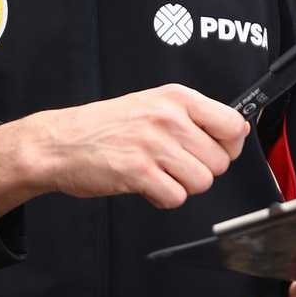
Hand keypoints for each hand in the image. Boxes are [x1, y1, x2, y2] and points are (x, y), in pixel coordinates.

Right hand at [0, 85, 248, 216]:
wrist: (60, 142)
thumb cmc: (104, 126)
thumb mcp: (152, 104)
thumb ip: (193, 116)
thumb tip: (236, 133)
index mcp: (176, 97)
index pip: (233, 124)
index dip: (230, 146)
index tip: (216, 150)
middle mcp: (168, 118)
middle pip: (220, 162)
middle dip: (200, 170)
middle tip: (173, 164)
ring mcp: (153, 145)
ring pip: (201, 182)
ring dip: (182, 185)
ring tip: (158, 173)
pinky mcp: (139, 172)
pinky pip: (176, 198)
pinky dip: (163, 199)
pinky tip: (146, 185)